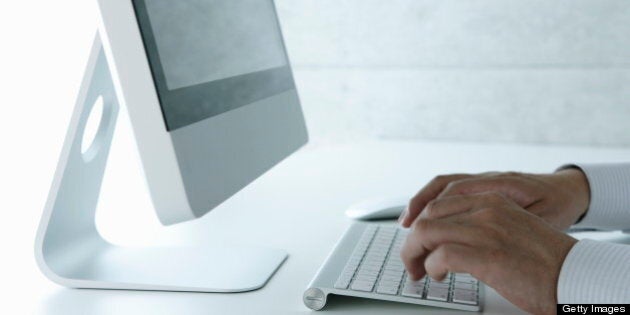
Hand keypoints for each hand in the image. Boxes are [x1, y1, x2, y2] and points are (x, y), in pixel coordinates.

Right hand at [399, 169, 589, 229]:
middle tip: (409, 236)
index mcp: (502, 185)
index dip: (433, 213)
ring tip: (406, 225)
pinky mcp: (480, 186)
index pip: (456, 192)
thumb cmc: (558, 207)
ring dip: (421, 203)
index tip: (421, 233)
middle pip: (444, 186)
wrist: (568, 190)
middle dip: (420, 209)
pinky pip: (450, 187)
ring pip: (442, 184)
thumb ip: (514, 224)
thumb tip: (486, 237)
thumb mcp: (543, 219)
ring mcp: (482, 180)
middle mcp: (487, 179)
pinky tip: (424, 217)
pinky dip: (432, 200)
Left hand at [400, 192, 576, 313]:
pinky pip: (440, 256)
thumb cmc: (542, 257)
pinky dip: (431, 267)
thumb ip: (480, 222)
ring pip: (426, 233)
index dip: (418, 219)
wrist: (575, 274)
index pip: (438, 200)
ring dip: (414, 254)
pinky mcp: (487, 256)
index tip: (411, 235)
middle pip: (427, 215)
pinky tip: (438, 275)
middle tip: (411, 260)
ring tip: (419, 271)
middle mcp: (486, 209)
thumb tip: (445, 235)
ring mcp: (486, 230)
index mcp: (491, 198)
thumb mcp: (509, 225)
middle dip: (411, 240)